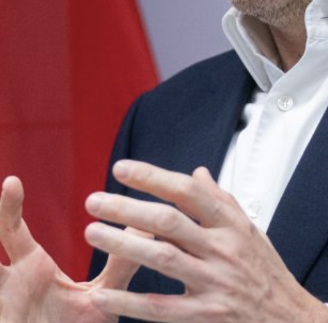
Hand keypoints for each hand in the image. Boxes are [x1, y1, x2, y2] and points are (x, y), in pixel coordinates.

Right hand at [0, 176, 142, 322]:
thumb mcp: (100, 296)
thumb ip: (123, 264)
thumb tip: (151, 230)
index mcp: (30, 269)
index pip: (12, 231)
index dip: (8, 207)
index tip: (10, 180)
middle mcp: (8, 283)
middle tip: (1, 188)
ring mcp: (0, 303)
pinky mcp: (2, 318)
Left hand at [84, 161, 327, 322]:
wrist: (288, 318)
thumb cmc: (265, 271)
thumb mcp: (249, 229)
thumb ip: (221, 200)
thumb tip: (198, 173)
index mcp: (232, 224)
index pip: (189, 191)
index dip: (154, 177)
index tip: (123, 169)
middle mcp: (222, 248)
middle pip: (169, 221)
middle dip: (128, 207)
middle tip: (96, 200)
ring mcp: (213, 282)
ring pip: (161, 258)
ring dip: (122, 245)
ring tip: (93, 232)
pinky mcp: (205, 315)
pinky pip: (160, 307)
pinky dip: (129, 301)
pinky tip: (104, 294)